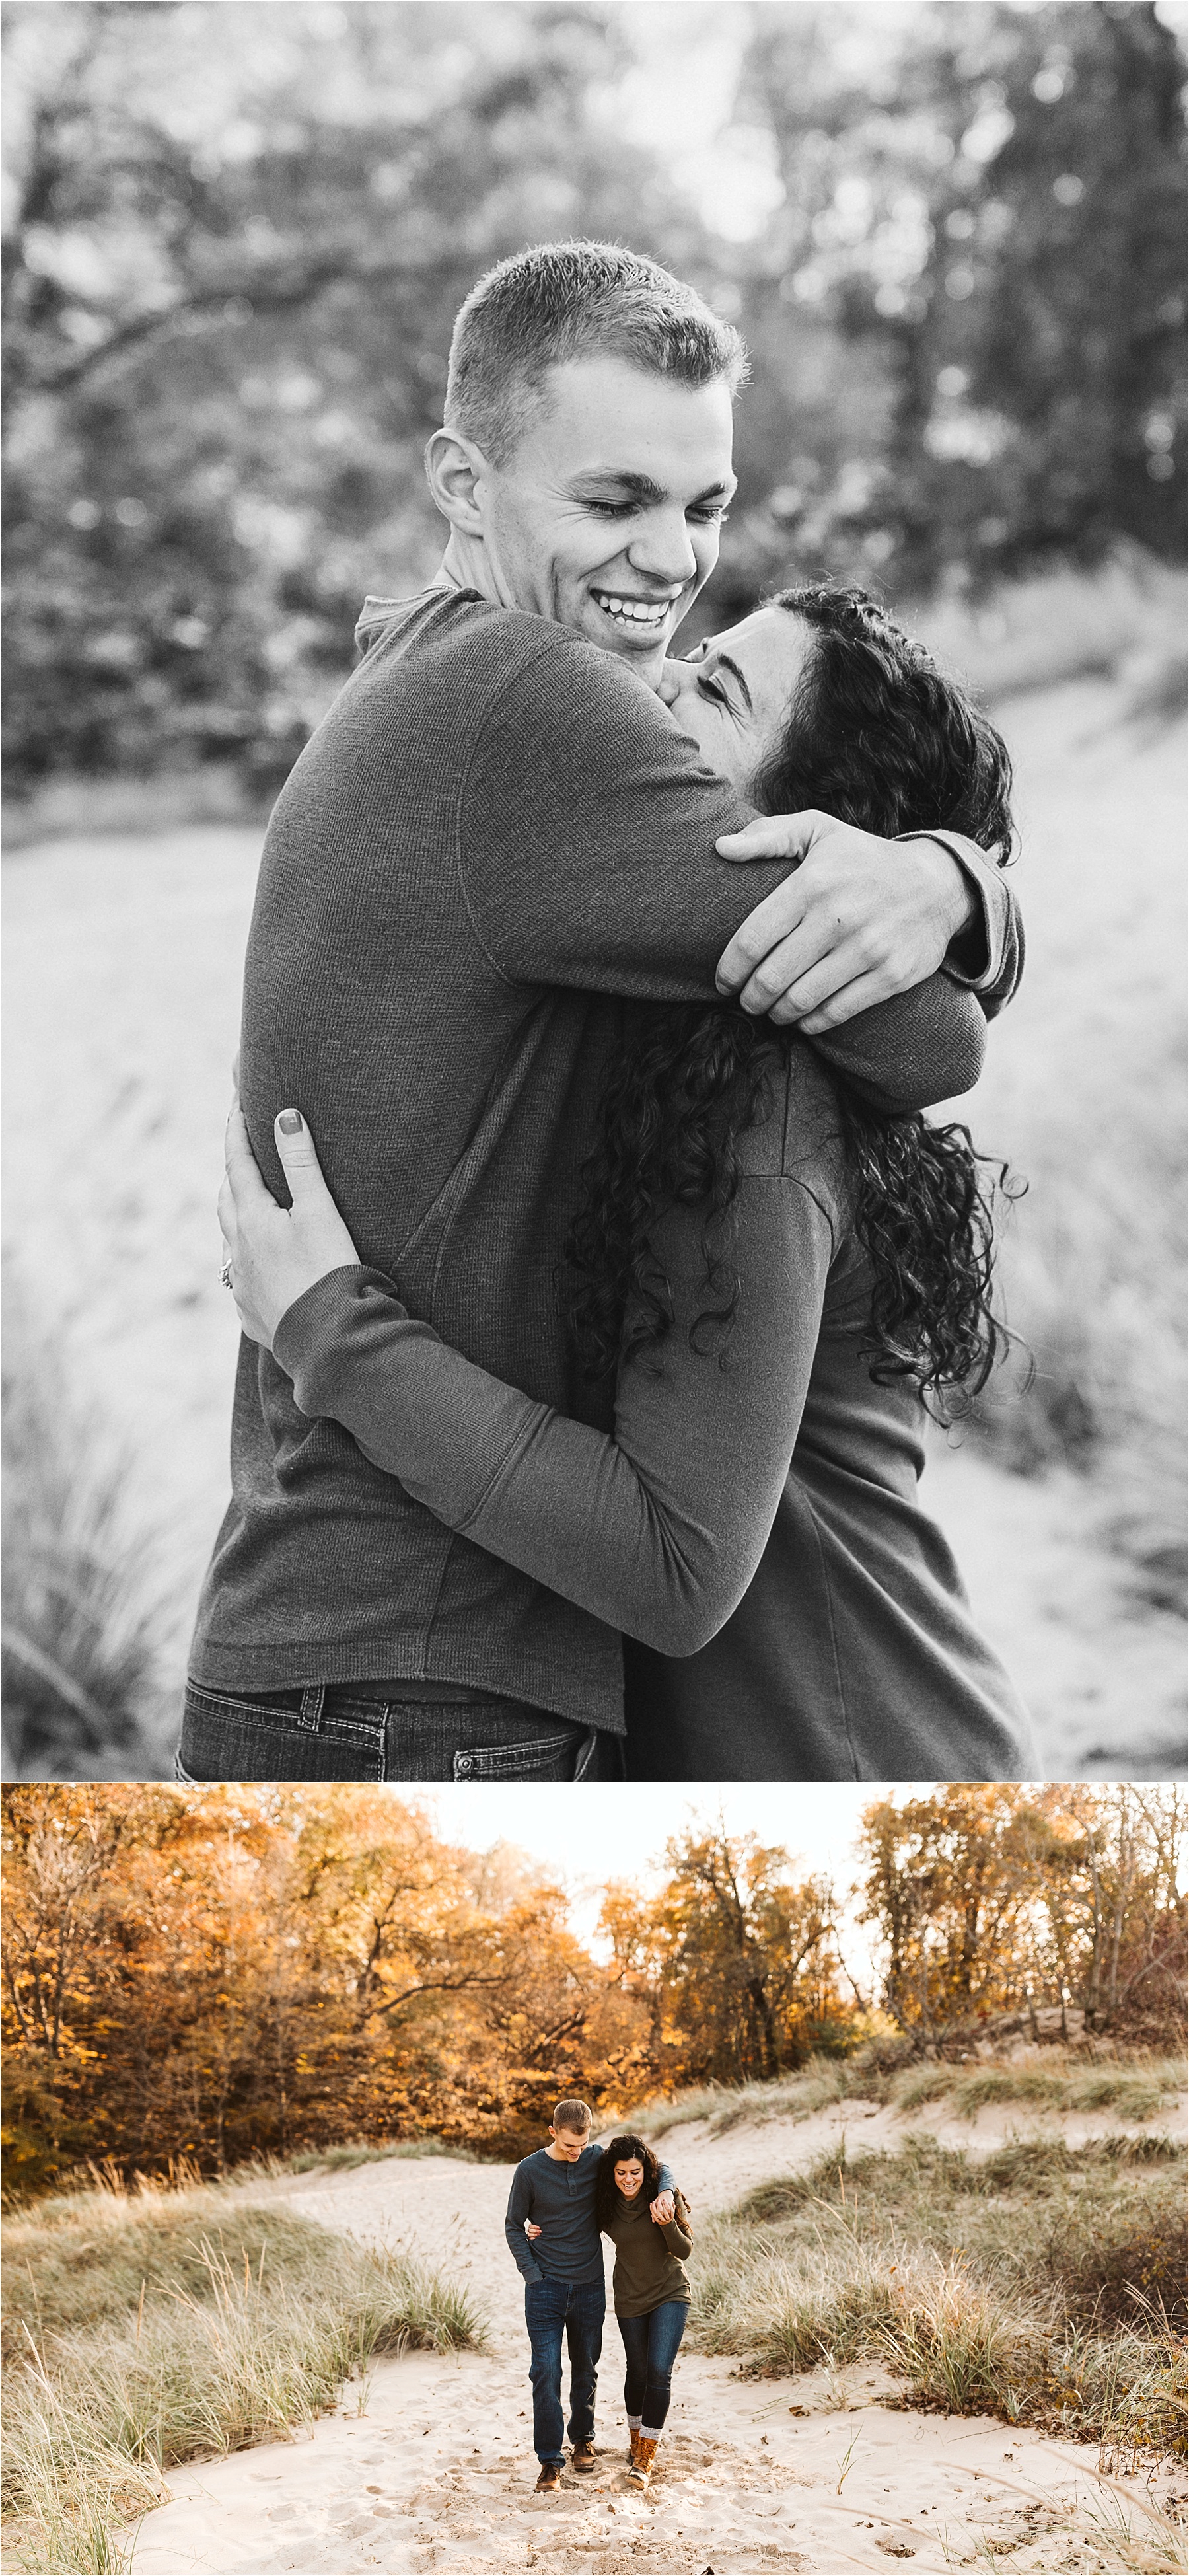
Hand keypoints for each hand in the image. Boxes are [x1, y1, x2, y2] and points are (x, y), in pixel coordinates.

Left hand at [219, 1087, 360, 1350]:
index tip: (238, 1102)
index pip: (237, 1162)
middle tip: (241, 1148)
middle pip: (226, 1198)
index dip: (237, 1130)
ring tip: (244, 1199)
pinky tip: (255, 1260)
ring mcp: (240, 1284)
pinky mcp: (250, 1312)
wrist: (328, 1342)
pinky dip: (243, 1255)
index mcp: (252, 1220)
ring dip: (233, 1211)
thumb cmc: (328, 1272)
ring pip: (228, 1237)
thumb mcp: (320, 1211)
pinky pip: (238, 1274)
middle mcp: (237, 1250)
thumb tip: (284, 1115)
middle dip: (232, 1169)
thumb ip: (301, 1162)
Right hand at [525, 2222, 541, 2238]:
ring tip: (538, 2234)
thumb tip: (540, 2226)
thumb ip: (537, 2226)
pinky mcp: (529, 2237)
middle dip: (536, 2231)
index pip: (531, 2226)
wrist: (536, 2233)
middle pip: (530, 2230)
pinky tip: (535, 2237)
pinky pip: (529, 2238)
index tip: (539, 2228)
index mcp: (530, 2226)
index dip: (535, 2227)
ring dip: (534, 2234)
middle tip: (540, 2231)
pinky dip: (532, 2238)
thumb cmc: (538, 2229)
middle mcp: (528, 2230)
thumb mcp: (537, 2226)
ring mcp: (528, 2234)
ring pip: (529, 2234)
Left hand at [649, 2191, 674, 2223]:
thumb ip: (654, 2214)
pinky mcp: (669, 2201)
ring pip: (666, 2211)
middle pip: (660, 2212)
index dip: (657, 2217)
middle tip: (664, 2221)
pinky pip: (671, 2209)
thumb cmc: (660, 2199)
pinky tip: (671, 2215)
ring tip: (668, 2219)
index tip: (660, 2220)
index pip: (655, 2212)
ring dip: (667, 2216)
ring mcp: (664, 2202)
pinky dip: (671, 2213)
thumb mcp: (655, 2205)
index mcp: (655, 2203)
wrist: (665, 2191)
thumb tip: (653, 2221)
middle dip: (663, 2217)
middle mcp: (659, 2202)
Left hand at [714, 813, 975, 1032]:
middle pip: (772, 977)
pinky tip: (802, 1018)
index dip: (730, 970)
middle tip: (746, 1001)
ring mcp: (867, 950)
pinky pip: (836, 1012)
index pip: (753, 940)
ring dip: (777, 1013)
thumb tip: (720, 847)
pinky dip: (811, 1023)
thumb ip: (767, 835)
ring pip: (801, 1000)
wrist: (938, 884)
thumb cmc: (863, 858)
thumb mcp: (818, 830)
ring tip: (771, 1011)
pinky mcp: (890, 976)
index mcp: (812, 884)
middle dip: (750, 998)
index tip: (723, 982)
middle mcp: (838, 918)